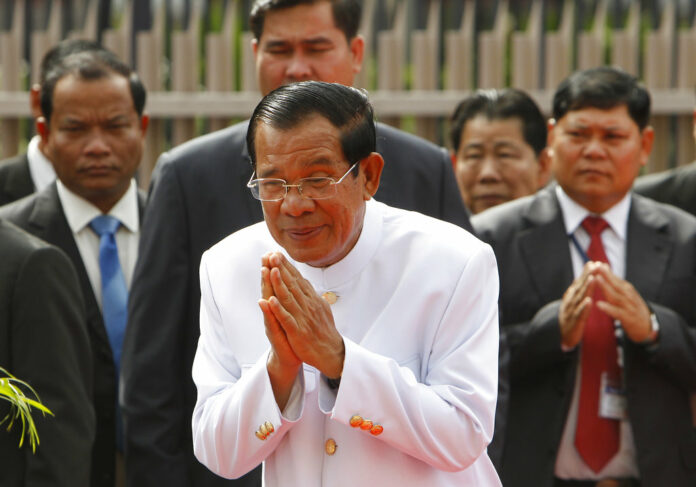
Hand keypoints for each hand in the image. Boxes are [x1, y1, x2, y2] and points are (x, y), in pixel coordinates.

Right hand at [259, 253, 300, 408]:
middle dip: (267, 272)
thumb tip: (293, 282)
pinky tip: (265, 302)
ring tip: (264, 271)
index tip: (273, 252)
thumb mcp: (293, 314)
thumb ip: (291, 299)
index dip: (274, 269)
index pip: (276, 284)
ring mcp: (272, 322)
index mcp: (280, 306)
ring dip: (266, 286)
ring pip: (268, 301)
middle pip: (269, 288)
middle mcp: (273, 312)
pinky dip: (268, 312)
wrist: (289, 358)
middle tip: (265, 255)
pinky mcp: (275, 335)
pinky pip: (271, 321)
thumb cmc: (293, 335)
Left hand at [265, 252, 344, 378]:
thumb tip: (306, 283)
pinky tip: (270, 300)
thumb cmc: (324, 331)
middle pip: (293, 284)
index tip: (277, 253)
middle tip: (272, 254)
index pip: (298, 279)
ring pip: (289, 298)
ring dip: (279, 283)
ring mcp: (303, 318)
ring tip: (271, 269)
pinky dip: (279, 309)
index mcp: (311, 300)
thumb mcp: (321, 308)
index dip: (287, 266)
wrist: (331, 353)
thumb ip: (312, 295)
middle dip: (282, 268)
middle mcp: (308, 306)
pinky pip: (286, 319)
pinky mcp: (298, 332)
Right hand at [559, 262, 600, 348]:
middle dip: (587, 276)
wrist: (560, 334)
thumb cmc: (570, 314)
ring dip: (586, 288)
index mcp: (572, 295)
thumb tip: (588, 271)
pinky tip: (588, 301)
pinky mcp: (573, 321)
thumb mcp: (574, 299)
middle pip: (580, 287)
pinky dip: (583, 307)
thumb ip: (580, 286)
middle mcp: (570, 300)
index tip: (593, 263)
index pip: (580, 282)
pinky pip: (579, 313)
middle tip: (594, 266)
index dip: (586, 273)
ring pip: (580, 298)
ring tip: (592, 279)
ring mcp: (570, 310)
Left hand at [592, 263, 653, 342]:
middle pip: (616, 284)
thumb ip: (613, 281)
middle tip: (596, 266)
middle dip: (606, 275)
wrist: (647, 326)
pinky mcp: (627, 318)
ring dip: (606, 287)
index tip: (595, 262)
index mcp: (626, 289)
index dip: (605, 270)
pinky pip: (616, 312)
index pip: (615, 278)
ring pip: (616, 296)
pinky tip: (598, 304)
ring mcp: (629, 306)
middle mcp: (628, 296)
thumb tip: (603, 265)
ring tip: (596, 279)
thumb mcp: (625, 292)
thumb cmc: (631, 307)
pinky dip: (608, 308)